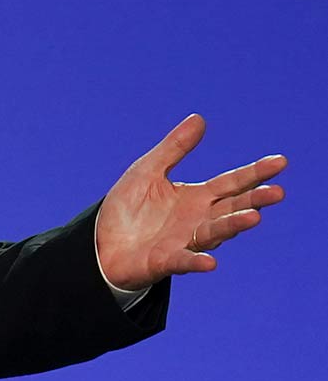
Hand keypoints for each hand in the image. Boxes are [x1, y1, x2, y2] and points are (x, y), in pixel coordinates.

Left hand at [96, 114, 285, 289]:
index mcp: (197, 197)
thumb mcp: (148, 171)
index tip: (280, 162)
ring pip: (214, 232)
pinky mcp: (165, 261)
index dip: (255, 173)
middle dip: (254, 201)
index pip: (232, 182)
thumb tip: (199, 118)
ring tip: (253, 218)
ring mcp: (185, 241)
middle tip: (277, 192)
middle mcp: (198, 220)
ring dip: (233, 226)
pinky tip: (210, 263)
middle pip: (232, 208)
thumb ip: (174, 148)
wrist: (100, 243)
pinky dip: (197, 262)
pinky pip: (184, 261)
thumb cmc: (128, 208)